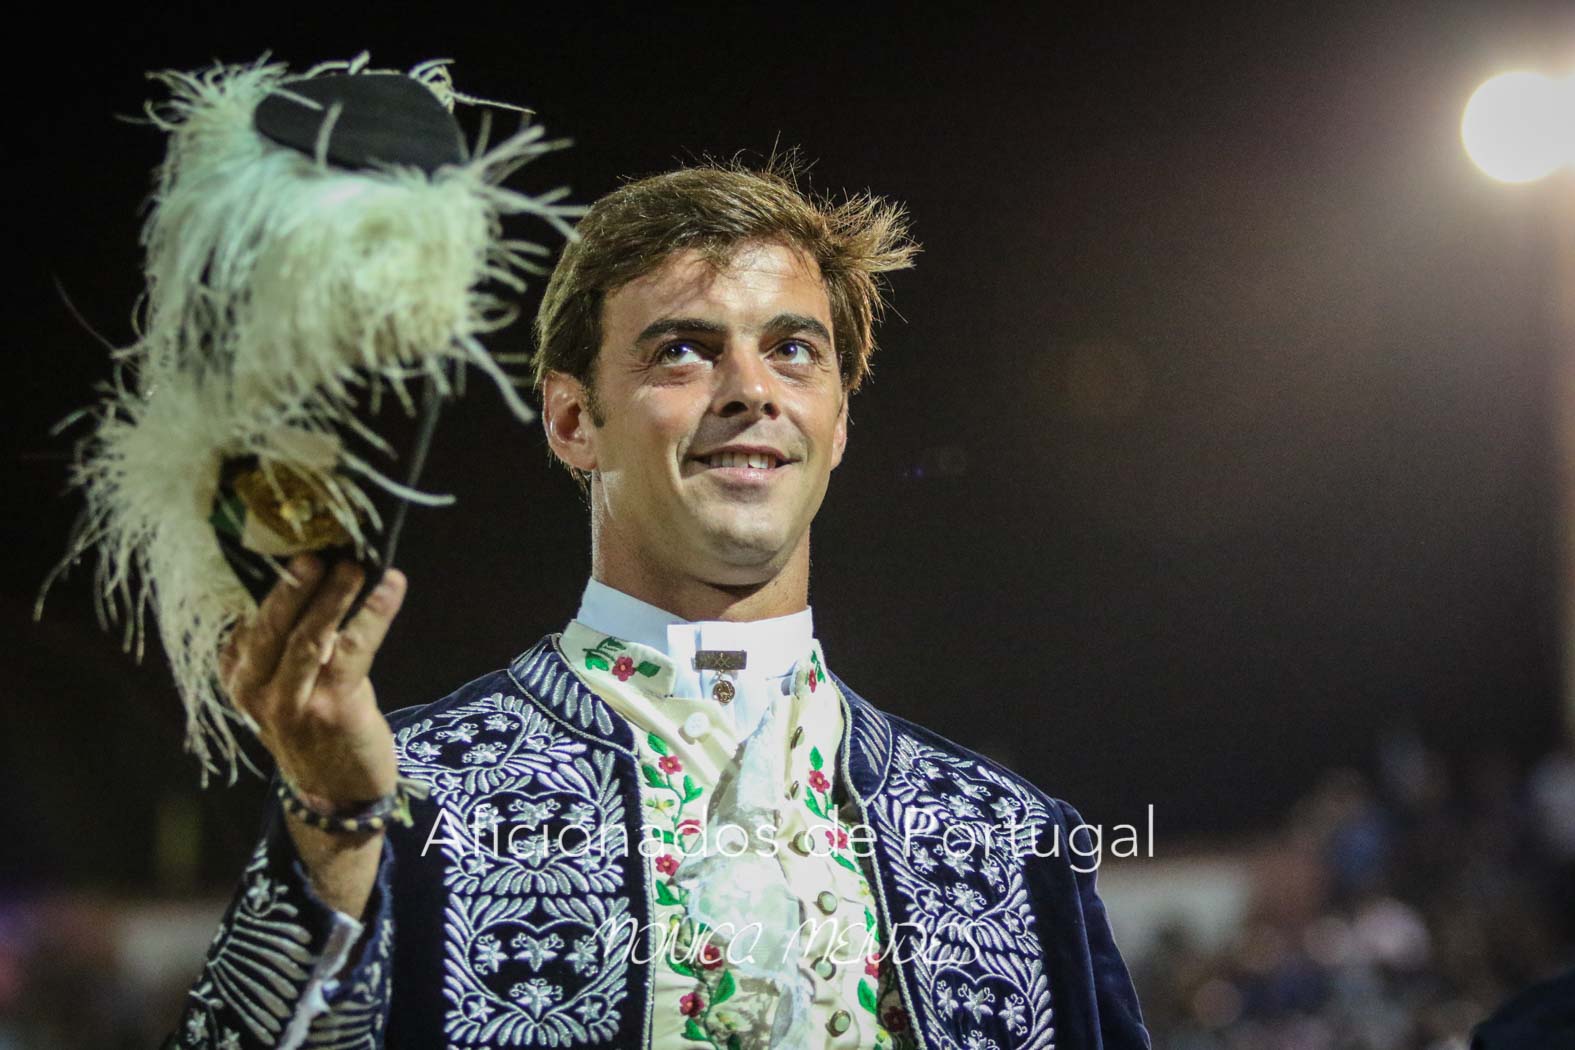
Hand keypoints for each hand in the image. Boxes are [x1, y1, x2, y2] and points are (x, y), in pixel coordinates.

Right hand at [220, 554, 407, 809]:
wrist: (335, 793)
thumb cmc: (312, 726)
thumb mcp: (282, 686)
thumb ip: (283, 643)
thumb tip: (310, 573)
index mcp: (239, 677)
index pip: (249, 620)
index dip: (271, 581)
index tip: (294, 541)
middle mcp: (256, 690)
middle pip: (272, 626)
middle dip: (293, 585)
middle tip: (314, 549)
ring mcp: (294, 703)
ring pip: (310, 638)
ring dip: (334, 596)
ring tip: (354, 564)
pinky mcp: (334, 710)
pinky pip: (355, 650)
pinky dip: (375, 614)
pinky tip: (391, 587)